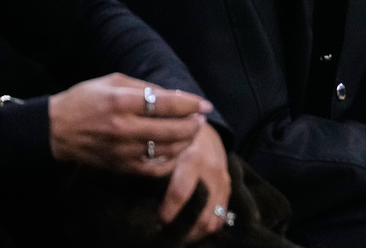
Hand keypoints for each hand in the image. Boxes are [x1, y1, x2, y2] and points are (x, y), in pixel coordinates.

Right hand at [48, 73, 212, 175]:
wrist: (55, 130)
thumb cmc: (86, 99)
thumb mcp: (113, 81)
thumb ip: (145, 88)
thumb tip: (177, 96)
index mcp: (121, 101)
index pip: (166, 103)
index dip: (191, 104)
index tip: (205, 105)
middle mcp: (123, 127)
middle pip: (171, 129)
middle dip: (193, 124)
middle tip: (201, 119)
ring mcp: (122, 150)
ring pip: (166, 150)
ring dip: (186, 141)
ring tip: (192, 132)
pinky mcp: (120, 167)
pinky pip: (154, 169)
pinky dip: (171, 161)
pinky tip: (177, 151)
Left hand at [159, 124, 230, 244]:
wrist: (205, 129)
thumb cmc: (178, 139)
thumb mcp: (166, 147)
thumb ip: (156, 169)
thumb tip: (137, 199)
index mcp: (193, 159)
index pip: (180, 193)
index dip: (167, 213)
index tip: (155, 223)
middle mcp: (212, 172)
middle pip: (201, 215)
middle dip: (182, 232)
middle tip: (165, 238)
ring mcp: (223, 181)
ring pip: (213, 221)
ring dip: (194, 235)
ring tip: (177, 239)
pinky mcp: (228, 188)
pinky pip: (221, 217)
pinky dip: (206, 228)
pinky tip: (191, 232)